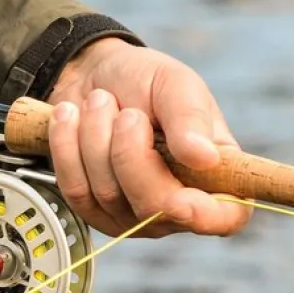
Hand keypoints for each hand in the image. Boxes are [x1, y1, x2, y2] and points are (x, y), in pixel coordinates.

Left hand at [46, 38, 252, 238]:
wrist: (91, 75)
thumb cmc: (145, 81)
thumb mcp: (176, 84)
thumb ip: (190, 119)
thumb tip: (205, 157)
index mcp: (214, 174)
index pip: (226, 217)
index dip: (205, 216)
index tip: (180, 200)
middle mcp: (178, 204)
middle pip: (155, 207)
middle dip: (130, 152)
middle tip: (127, 113)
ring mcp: (133, 214)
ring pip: (109, 194)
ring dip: (96, 137)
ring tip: (100, 103)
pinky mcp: (93, 210)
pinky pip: (75, 190)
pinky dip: (67, 145)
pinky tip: (70, 118)